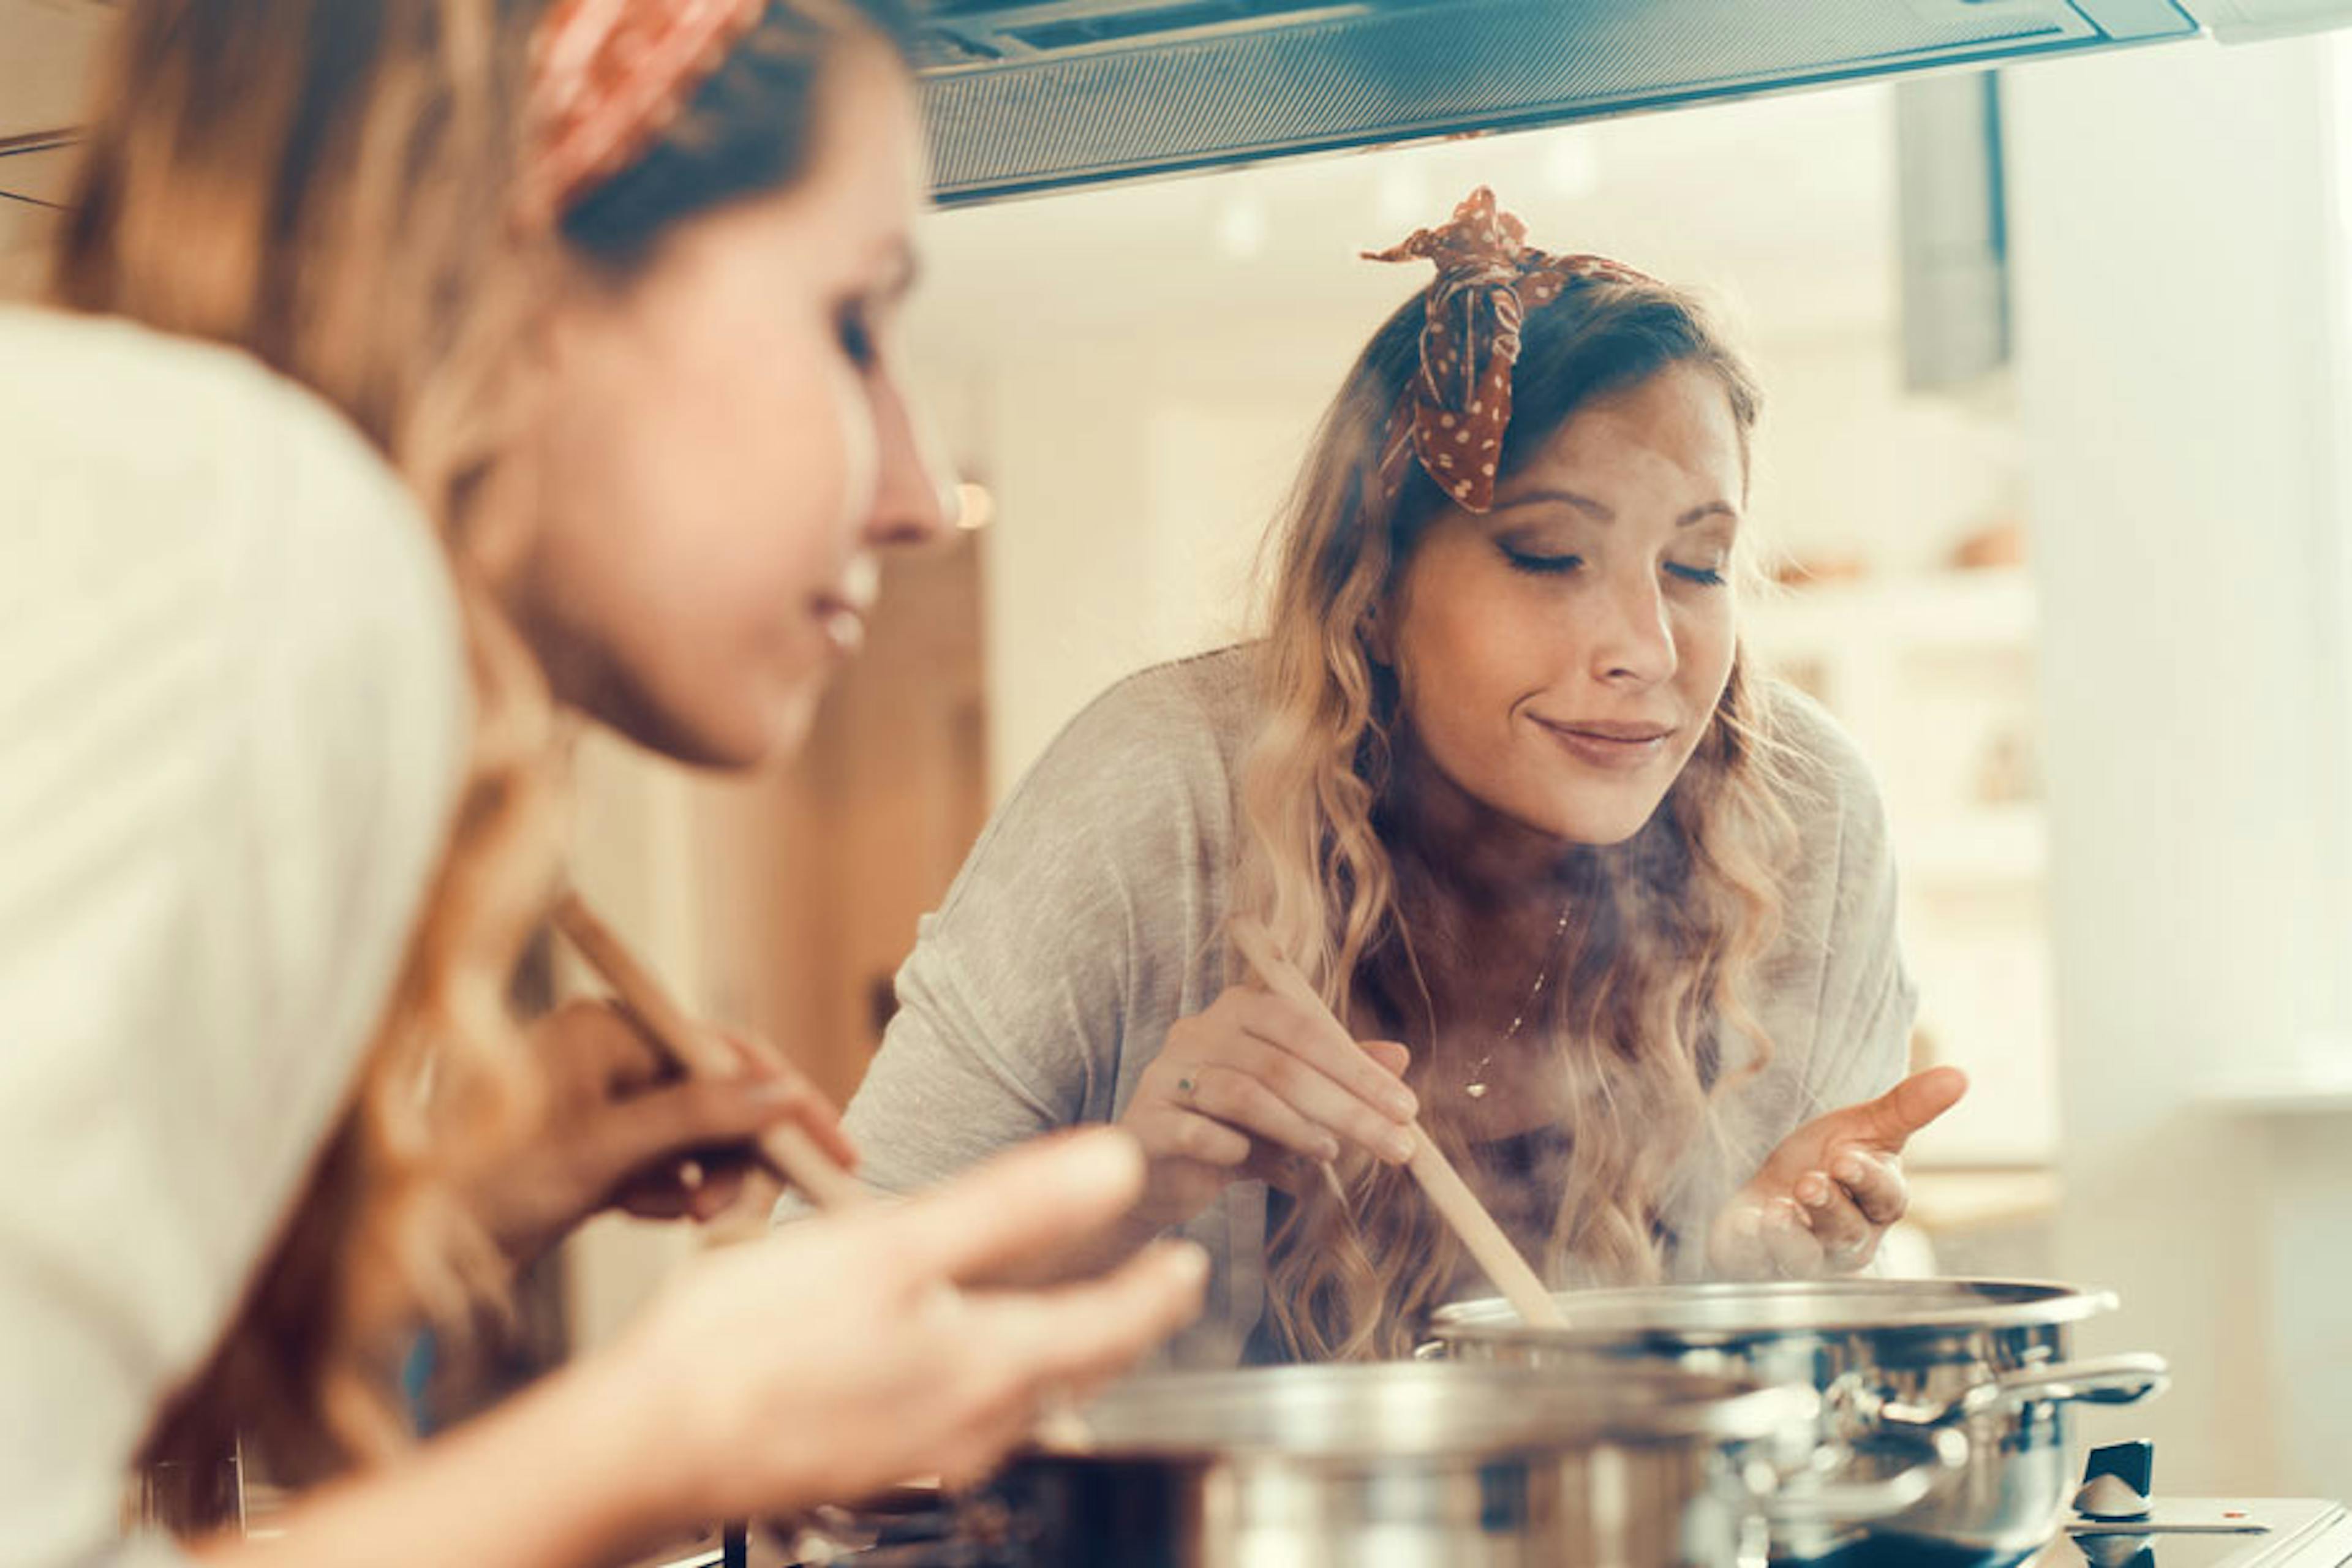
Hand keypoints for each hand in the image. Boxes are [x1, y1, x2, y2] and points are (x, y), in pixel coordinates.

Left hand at [470, 1000, 856, 1264]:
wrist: (410, 1254)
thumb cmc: (485, 1184)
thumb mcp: (601, 1149)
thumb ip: (695, 1116)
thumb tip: (779, 1097)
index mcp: (610, 1027)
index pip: (726, 1052)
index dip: (784, 1098)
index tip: (834, 1145)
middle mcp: (611, 1054)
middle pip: (719, 1095)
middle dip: (739, 1152)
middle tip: (741, 1208)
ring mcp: (605, 1102)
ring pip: (698, 1136)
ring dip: (708, 1179)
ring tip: (690, 1216)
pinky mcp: (598, 1149)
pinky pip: (667, 1165)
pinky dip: (670, 1193)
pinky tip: (645, 1211)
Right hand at [606, 1129, 1208, 1522]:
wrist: (648, 1448)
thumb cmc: (754, 1342)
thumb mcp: (893, 1245)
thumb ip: (1013, 1207)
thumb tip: (1117, 1167)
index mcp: (989, 1365)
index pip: (1114, 1327)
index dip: (1158, 1291)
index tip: (1189, 1266)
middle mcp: (972, 1426)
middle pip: (1076, 1369)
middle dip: (1121, 1324)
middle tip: (1151, 1287)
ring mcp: (923, 1456)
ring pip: (1024, 1398)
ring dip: (1061, 1352)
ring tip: (1075, 1311)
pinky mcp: (875, 1463)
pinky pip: (967, 1416)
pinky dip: (995, 1374)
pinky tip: (962, 1352)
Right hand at [1119, 983, 1419, 1231]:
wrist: (1162, 1175)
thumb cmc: (1234, 1128)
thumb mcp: (1294, 1101)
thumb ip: (1339, 1076)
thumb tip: (1400, 1056)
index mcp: (1238, 1010)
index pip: (1305, 1027)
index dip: (1358, 1068)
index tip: (1407, 1109)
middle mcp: (1198, 1030)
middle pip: (1280, 1063)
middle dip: (1347, 1107)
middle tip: (1396, 1146)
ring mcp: (1166, 1072)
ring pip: (1242, 1092)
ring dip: (1298, 1127)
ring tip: (1333, 1153)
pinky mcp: (1146, 1120)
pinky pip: (1197, 1130)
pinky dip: (1238, 1149)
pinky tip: (1273, 1172)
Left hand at [1708, 1066, 1967, 1278]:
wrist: (1777, 1182)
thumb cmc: (1830, 1158)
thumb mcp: (1866, 1126)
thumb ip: (1908, 1106)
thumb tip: (1959, 1075)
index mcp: (1879, 1204)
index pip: (1883, 1197)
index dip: (1866, 1180)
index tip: (1846, 1160)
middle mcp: (1847, 1239)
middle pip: (1845, 1231)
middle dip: (1828, 1208)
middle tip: (1807, 1183)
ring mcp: (1805, 1256)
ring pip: (1804, 1258)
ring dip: (1789, 1237)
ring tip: (1774, 1211)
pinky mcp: (1760, 1261)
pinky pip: (1756, 1263)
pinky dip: (1748, 1247)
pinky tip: (1740, 1227)